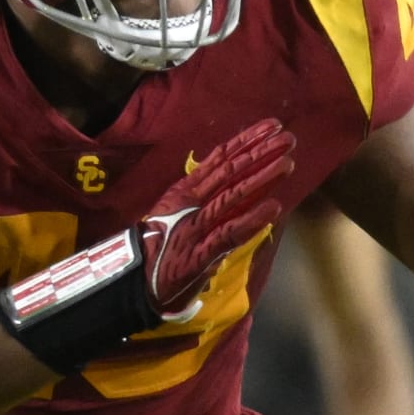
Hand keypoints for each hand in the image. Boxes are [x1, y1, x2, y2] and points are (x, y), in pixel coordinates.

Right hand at [0, 118, 294, 371]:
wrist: (125, 288)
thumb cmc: (153, 255)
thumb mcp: (176, 221)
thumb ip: (203, 210)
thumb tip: (234, 200)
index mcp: (183, 193)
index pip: (219, 161)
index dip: (246, 142)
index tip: (271, 127)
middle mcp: (189, 204)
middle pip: (229, 172)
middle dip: (260, 153)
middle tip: (288, 137)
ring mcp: (193, 228)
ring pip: (231, 197)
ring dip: (261, 178)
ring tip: (287, 163)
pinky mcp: (196, 254)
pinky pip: (228, 234)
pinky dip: (251, 220)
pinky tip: (273, 208)